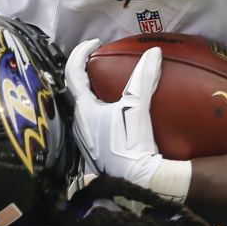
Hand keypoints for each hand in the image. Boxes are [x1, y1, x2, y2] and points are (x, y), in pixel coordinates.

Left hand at [63, 38, 165, 189]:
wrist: (138, 182)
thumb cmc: (131, 144)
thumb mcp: (137, 107)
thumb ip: (144, 78)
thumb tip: (154, 53)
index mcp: (82, 110)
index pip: (72, 72)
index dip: (81, 53)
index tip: (96, 43)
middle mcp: (78, 123)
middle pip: (74, 90)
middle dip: (83, 71)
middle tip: (99, 59)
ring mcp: (85, 138)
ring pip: (81, 107)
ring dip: (90, 91)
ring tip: (106, 82)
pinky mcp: (95, 149)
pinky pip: (90, 120)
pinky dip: (97, 107)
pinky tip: (113, 110)